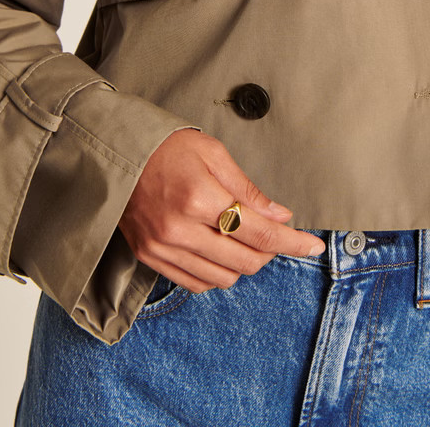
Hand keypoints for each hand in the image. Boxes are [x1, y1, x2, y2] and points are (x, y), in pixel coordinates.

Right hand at [118, 128, 325, 292]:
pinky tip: (221, 251)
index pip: (259, 232)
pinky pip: (196, 283)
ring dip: (244, 264)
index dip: (291, 242)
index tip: (313, 247)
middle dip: (270, 252)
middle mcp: (180, 228)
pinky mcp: (151, 258)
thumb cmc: (167, 147)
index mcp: (199, 197)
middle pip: (245, 261)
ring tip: (245, 240)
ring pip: (223, 278)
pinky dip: (217, 273)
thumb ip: (248, 189)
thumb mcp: (213, 153)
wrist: (116, 154)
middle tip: (276, 235)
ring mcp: (163, 248)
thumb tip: (280, 216)